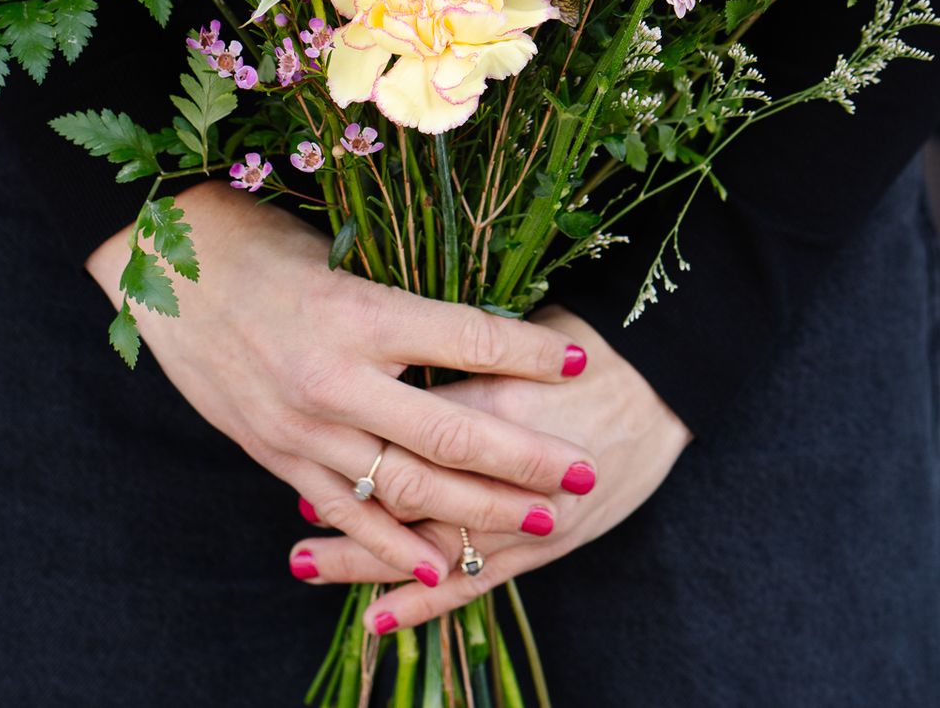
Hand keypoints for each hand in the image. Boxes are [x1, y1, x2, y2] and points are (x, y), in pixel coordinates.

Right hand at [86, 184, 598, 589]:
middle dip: (529, 459)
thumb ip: (401, 300)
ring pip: (407, 486)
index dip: (532, 353)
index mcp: (356, 310)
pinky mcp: (275, 455)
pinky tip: (443, 568)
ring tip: (543, 522)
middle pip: (451, 432)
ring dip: (482, 511)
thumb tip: (479, 328)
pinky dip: (394, 547)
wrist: (160, 268)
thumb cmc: (257, 241)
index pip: (468, 336)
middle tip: (586, 472)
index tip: (583, 362)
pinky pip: (344, 512)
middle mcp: (333, 378)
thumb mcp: (338, 254)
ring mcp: (302, 427)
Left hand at [289, 305, 691, 631]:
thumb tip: (382, 349)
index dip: (349, 436)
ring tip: (306, 560)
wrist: (661, 382)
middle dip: (344, 505)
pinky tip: (378, 617)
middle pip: (405, 490)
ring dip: (365, 559)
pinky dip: (425, 600)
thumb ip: (455, 352)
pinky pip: (474, 582)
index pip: (403, 421)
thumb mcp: (516, 335)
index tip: (303, 438)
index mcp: (490, 393)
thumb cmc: (586, 344)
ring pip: (429, 544)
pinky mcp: (544, 546)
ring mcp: (524, 513)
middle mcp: (501, 461)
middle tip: (291, 507)